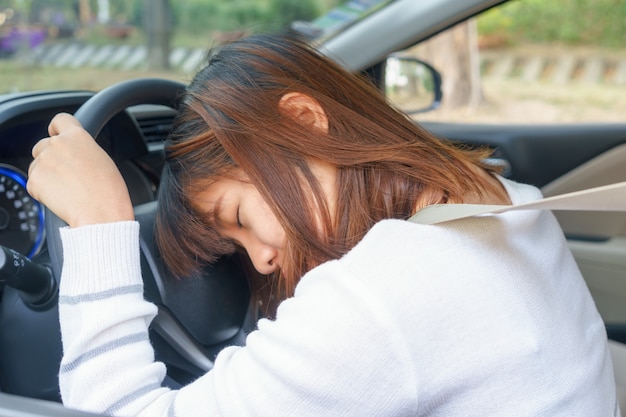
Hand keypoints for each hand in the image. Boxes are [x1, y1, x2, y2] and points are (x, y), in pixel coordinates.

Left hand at [27, 113, 134, 227]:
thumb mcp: (102, 160)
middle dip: (49, 159)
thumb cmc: (109, 192)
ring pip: (36, 166)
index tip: (55, 135)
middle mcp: (57, 144)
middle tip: (66, 176)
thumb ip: (83, 149)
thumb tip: (74, 154)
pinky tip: (60, 199)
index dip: (56, 129)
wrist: (102, 214)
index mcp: (78, 137)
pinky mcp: (34, 180)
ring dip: (46, 176)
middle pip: (42, 146)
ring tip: (67, 190)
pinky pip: (33, 184)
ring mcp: (43, 162)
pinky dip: (42, 193)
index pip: (59, 120)